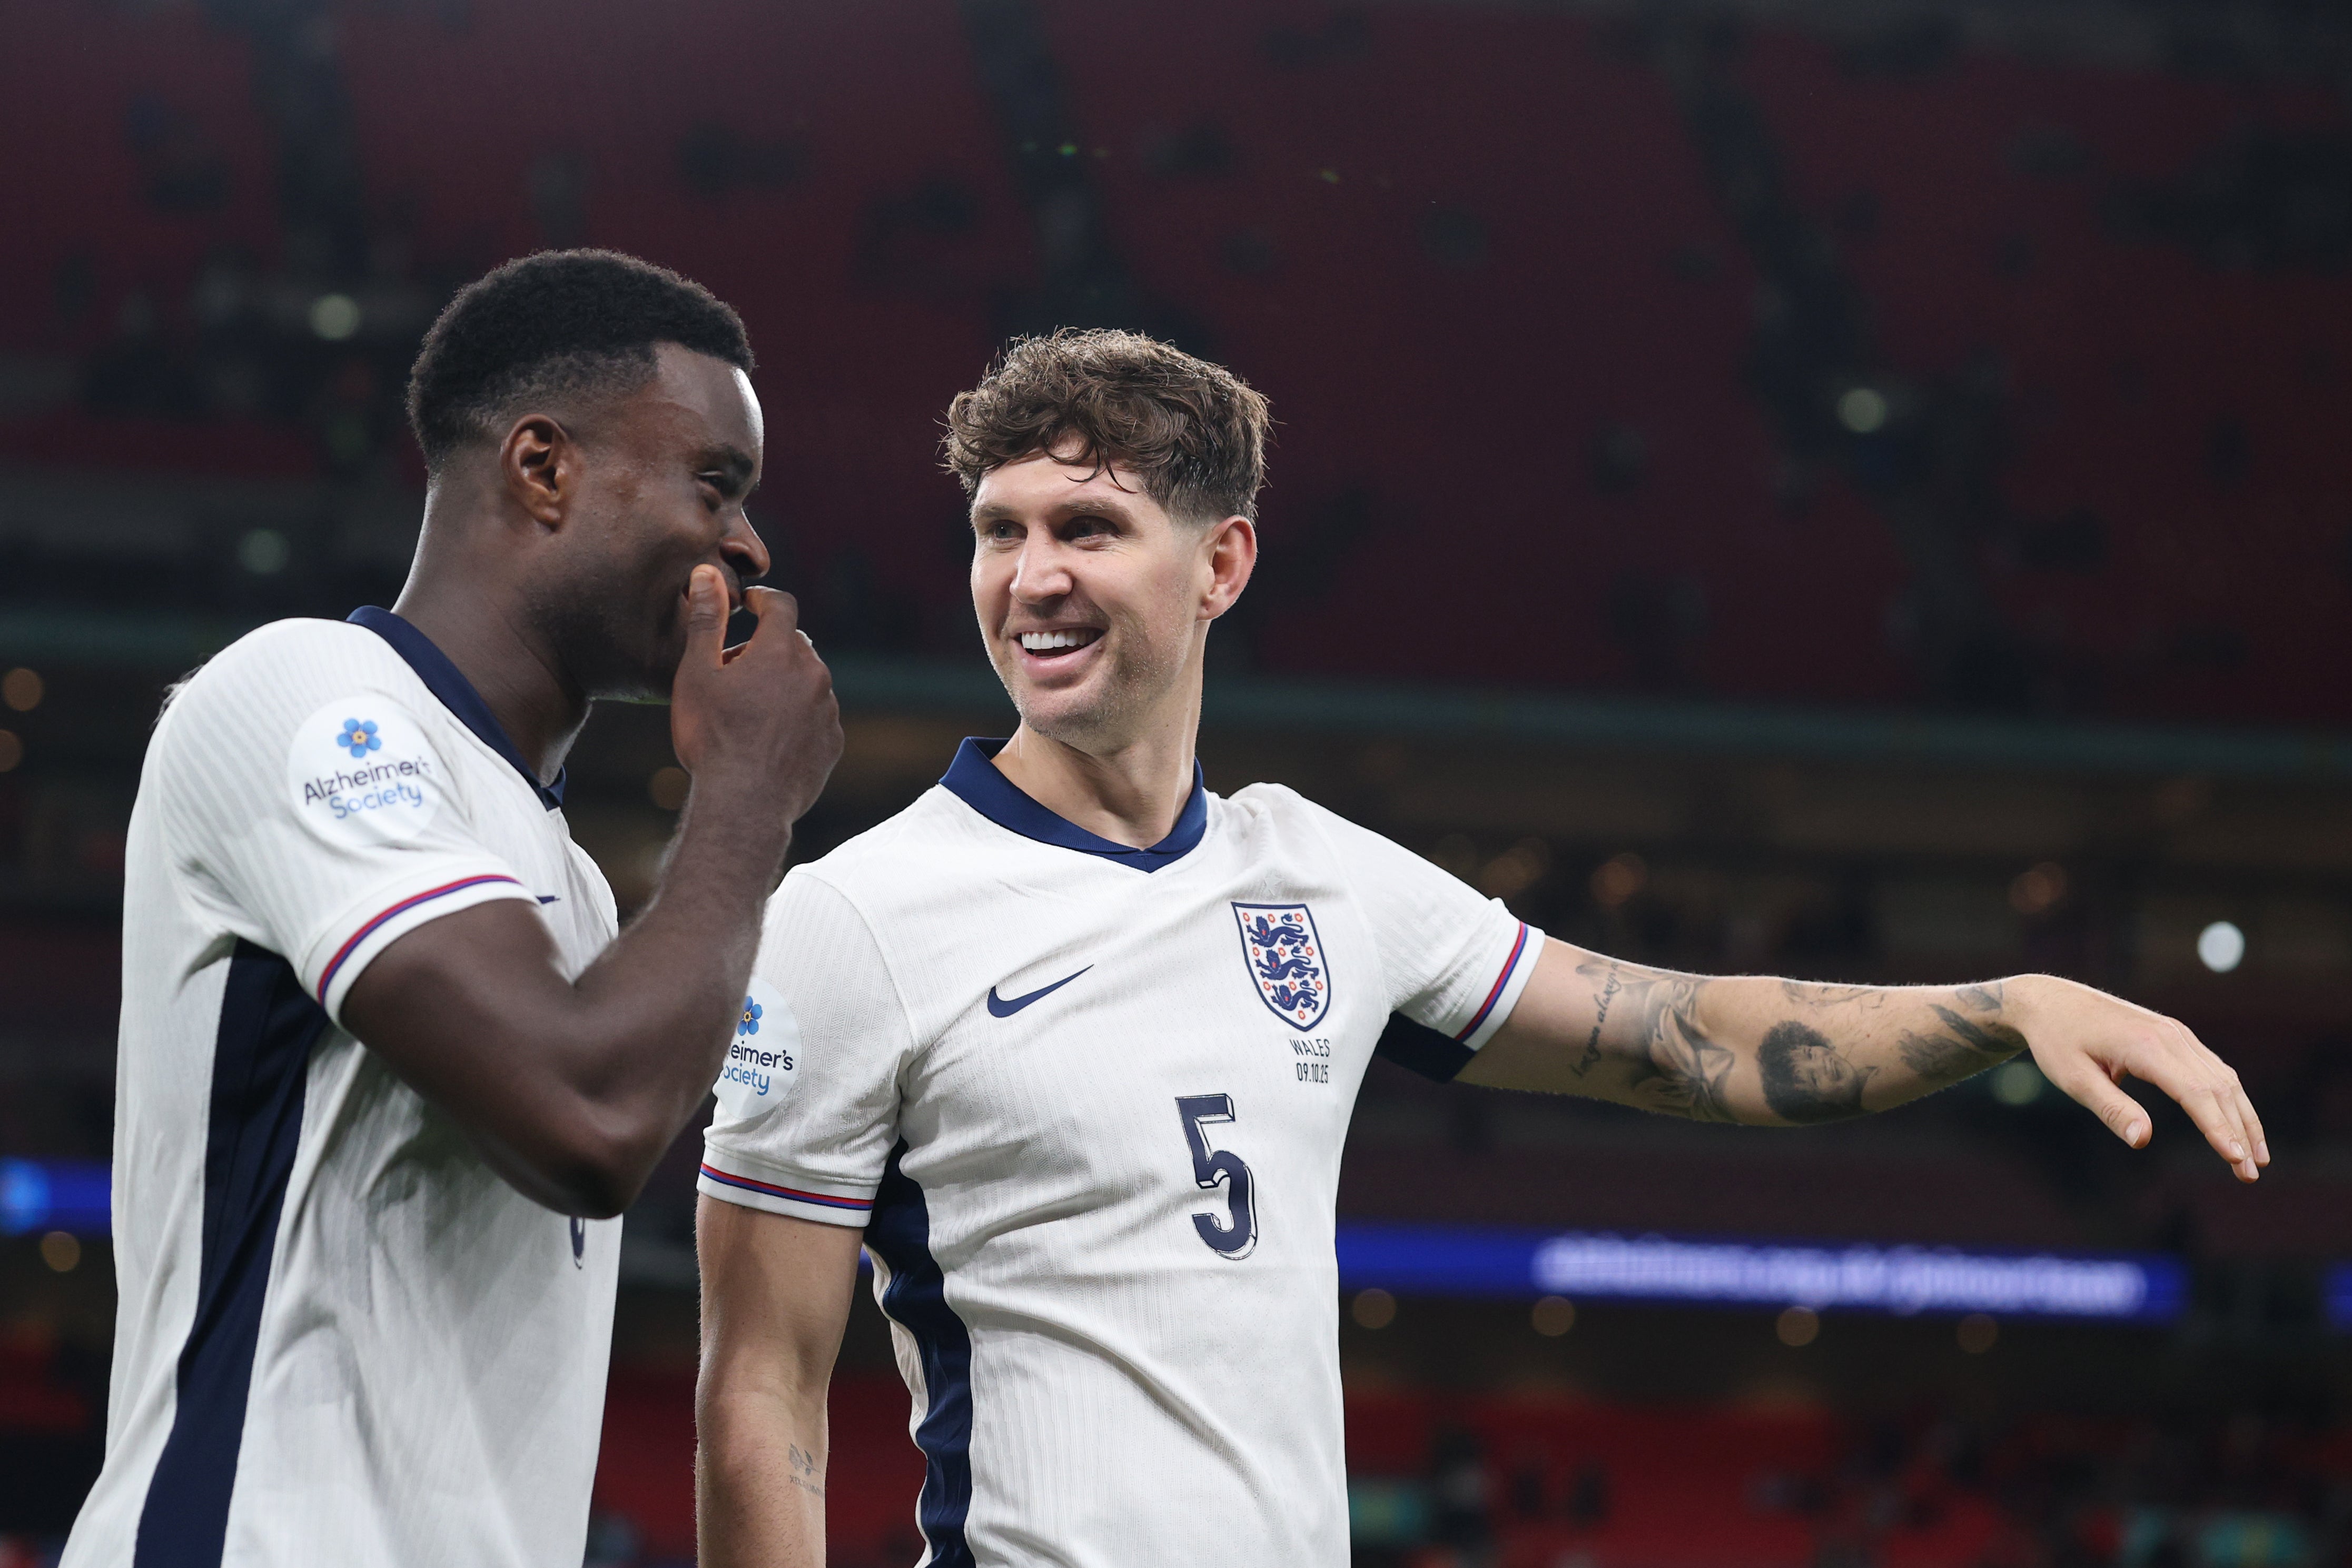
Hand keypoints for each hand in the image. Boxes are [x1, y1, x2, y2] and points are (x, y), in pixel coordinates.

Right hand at [670, 566, 843, 836]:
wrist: (745, 804)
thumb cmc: (712, 737)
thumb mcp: (697, 673)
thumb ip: (707, 620)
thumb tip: (708, 574)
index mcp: (781, 652)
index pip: (781, 606)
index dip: (763, 601)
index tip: (749, 605)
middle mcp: (814, 675)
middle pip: (792, 646)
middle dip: (765, 650)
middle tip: (732, 674)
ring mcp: (827, 711)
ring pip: (806, 683)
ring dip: (783, 686)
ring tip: (748, 714)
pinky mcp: (832, 743)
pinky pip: (815, 718)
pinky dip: (796, 718)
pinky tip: (768, 740)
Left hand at [2012, 975, 2266, 1182]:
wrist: (2049, 1001)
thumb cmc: (2057, 1041)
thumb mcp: (2073, 1079)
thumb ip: (2110, 1109)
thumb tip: (2142, 1141)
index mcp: (2145, 1046)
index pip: (2195, 1092)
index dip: (2218, 1128)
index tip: (2236, 1159)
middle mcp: (2169, 1036)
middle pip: (2218, 1088)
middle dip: (2239, 1132)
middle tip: (2250, 1176)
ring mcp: (2176, 1033)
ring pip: (2223, 1078)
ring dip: (2243, 1118)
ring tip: (2256, 1158)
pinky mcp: (2175, 1036)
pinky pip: (2212, 1069)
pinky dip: (2230, 1098)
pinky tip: (2238, 1123)